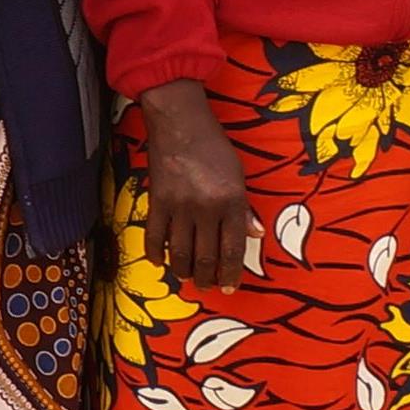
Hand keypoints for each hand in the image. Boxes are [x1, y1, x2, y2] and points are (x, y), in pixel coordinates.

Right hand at [138, 82, 253, 293]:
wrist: (179, 123)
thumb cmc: (214, 147)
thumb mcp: (238, 175)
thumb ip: (245, 208)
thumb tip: (256, 235)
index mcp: (231, 201)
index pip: (233, 249)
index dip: (231, 274)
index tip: (230, 287)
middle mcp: (206, 208)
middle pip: (205, 257)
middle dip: (208, 279)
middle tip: (209, 286)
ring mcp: (179, 206)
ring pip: (180, 253)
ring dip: (184, 272)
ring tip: (188, 277)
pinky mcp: (157, 201)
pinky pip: (154, 237)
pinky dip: (156, 254)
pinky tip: (160, 262)